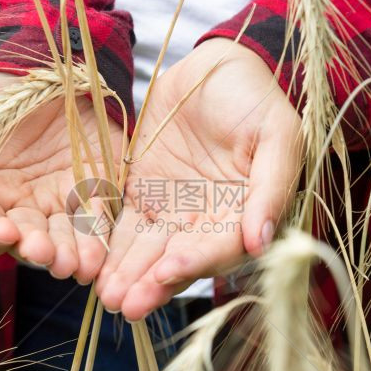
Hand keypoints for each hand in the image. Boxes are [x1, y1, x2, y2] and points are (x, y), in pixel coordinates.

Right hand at [0, 70, 122, 282]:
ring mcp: (62, 198)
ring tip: (77, 263)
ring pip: (67, 238)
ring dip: (71, 254)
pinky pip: (102, 214)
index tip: (4, 230)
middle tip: (45, 253)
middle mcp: (24, 205)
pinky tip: (101, 249)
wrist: (36, 50)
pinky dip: (102, 233)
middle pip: (29, 242)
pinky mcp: (99, 184)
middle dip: (37, 250)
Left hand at [95, 39, 303, 319]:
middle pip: (179, 259)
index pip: (220, 248)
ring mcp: (174, 211)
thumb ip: (271, 188)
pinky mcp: (143, 194)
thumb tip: (263, 242)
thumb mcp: (277, 135)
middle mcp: (208, 221)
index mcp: (245, 214)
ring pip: (148, 251)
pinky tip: (93, 267)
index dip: (194, 263)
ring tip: (106, 296)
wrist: (216, 66)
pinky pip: (124, 225)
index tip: (167, 273)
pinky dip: (109, 247)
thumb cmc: (255, 97)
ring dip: (128, 275)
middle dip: (152, 284)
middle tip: (125, 305)